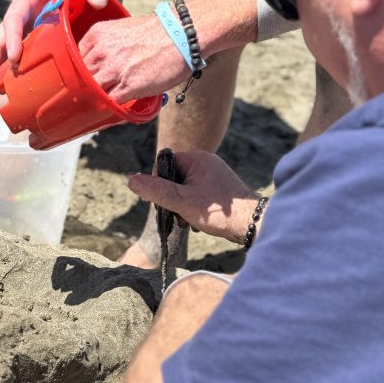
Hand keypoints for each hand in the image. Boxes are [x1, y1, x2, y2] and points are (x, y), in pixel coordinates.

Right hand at [0, 0, 108, 93]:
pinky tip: (10, 85)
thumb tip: (99, 2)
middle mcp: (20, 8)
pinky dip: (9, 65)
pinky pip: (15, 47)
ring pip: (2, 44)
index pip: (14, 17)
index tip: (14, 59)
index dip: (12, 38)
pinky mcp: (29, 28)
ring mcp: (23, 19)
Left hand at [78, 13, 188, 102]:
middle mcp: (101, 52)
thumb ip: (107, 45)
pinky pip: (109, 102)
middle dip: (83, 86)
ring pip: (91, 91)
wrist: (181, 34)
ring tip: (100, 102)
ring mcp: (112, 70)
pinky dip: (110, 106)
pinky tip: (114, 106)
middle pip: (79, 77)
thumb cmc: (157, 31)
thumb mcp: (122, 29)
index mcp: (97, 35)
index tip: (84, 77)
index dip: (79, 70)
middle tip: (90, 93)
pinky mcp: (127, 87)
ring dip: (94, 98)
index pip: (74, 58)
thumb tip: (102, 63)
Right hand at [128, 150, 257, 243]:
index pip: (165, 163)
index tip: (163, 201)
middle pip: (174, 176)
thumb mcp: (182, 201)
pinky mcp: (219, 188)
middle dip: (172, 197)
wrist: (252, 224)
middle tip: (178, 214)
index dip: (159, 183)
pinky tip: (198, 221)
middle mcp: (207, 162)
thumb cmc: (218, 212)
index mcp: (198, 159)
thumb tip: (131, 180)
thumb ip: (156, 191)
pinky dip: (194, 207)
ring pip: (185, 187)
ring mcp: (214, 175)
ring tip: (189, 220)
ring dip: (182, 205)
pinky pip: (197, 193)